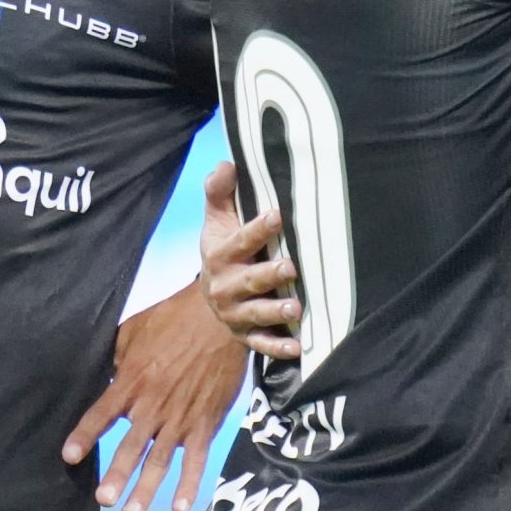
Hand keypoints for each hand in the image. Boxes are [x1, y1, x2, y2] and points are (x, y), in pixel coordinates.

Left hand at [62, 274, 251, 510]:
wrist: (220, 317)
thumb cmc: (173, 319)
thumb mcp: (133, 331)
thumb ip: (115, 357)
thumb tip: (102, 376)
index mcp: (132, 381)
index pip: (102, 414)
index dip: (84, 436)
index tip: (70, 457)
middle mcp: (154, 405)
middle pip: (130, 447)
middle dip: (116, 475)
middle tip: (103, 500)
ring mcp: (181, 418)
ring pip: (160, 460)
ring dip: (146, 489)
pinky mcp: (205, 423)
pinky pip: (196, 459)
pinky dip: (189, 484)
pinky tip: (179, 506)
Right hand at [200, 160, 302, 360]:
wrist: (213, 293)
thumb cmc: (225, 248)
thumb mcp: (218, 220)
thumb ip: (219, 193)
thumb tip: (227, 163)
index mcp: (219, 255)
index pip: (239, 241)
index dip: (257, 229)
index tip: (277, 215)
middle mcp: (224, 286)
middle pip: (249, 280)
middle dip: (269, 275)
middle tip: (291, 267)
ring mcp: (234, 313)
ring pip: (255, 313)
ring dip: (275, 312)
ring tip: (296, 308)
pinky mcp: (245, 335)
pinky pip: (261, 344)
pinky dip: (277, 346)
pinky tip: (297, 346)